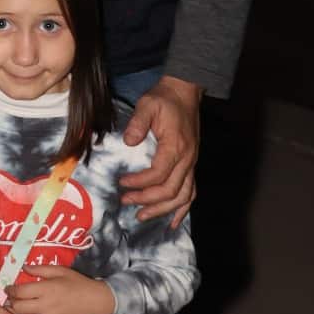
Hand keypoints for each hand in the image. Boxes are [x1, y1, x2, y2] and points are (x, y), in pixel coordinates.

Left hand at [4, 266, 114, 313]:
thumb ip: (40, 269)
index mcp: (46, 289)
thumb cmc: (79, 284)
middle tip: (5, 301)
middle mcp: (45, 307)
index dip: (9, 290)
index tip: (6, 289)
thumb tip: (22, 267)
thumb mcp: (60, 270)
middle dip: (9, 303)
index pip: (20, 291)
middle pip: (18, 307)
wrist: (98, 303)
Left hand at [120, 76, 201, 226]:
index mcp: (176, 147)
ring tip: (142, 215)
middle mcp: (187, 160)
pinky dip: (183, 209)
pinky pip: (191, 192)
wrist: (185, 92)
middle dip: (147, 200)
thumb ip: (138, 122)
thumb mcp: (148, 104)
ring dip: (162, 209)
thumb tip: (128, 142)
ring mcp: (191, 164)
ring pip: (182, 196)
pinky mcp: (191, 164)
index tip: (122, 182)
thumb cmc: (164, 99)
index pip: (158, 174)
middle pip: (170, 191)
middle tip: (125, 201)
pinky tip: (173, 221)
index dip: (140, 182)